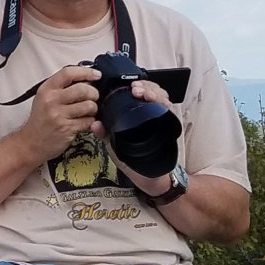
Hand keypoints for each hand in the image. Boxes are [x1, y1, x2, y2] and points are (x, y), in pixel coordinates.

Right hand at [15, 65, 101, 161]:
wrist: (30, 143)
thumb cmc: (40, 120)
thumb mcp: (44, 98)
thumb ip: (61, 88)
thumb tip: (86, 79)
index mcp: (46, 89)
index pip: (68, 73)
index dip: (86, 72)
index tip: (97, 75)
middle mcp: (51, 100)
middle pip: (83, 89)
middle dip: (93, 93)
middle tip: (93, 97)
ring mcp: (59, 115)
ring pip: (89, 105)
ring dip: (93, 109)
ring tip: (87, 112)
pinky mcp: (66, 129)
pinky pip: (88, 121)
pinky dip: (90, 122)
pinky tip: (83, 123)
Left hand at [96, 79, 177, 193]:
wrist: (148, 179)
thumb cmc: (133, 160)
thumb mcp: (115, 145)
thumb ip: (106, 134)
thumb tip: (94, 123)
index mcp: (139, 115)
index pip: (142, 93)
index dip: (137, 86)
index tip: (128, 85)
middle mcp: (153, 115)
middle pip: (154, 91)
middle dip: (146, 86)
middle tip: (135, 88)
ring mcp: (163, 120)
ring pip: (163, 97)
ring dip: (153, 92)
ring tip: (142, 92)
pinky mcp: (170, 127)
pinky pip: (169, 111)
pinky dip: (162, 103)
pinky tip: (152, 100)